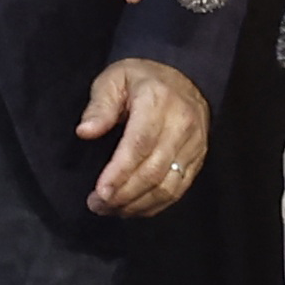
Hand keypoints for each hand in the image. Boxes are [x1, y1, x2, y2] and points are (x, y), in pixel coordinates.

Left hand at [76, 57, 211, 216]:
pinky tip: (132, 208)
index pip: (140, 144)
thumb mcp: (114, 79)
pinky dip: (154, 205)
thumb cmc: (142, 80)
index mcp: (158, 101)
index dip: (120, 172)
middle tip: (97, 204)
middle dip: (123, 194)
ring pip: (168, 186)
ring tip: (111, 208)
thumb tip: (85, 131)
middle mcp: (181, 124)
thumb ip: (99, 105)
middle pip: (153, 171)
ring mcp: (194, 144)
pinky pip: (178, 190)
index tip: (99, 192)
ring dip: (137, 204)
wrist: (186, 76)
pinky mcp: (198, 159)